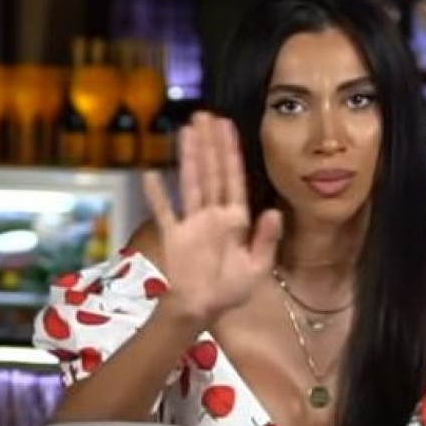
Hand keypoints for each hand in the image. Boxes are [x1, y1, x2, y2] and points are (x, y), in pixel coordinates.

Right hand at [142, 112, 281, 324]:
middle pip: (212, 173)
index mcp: (236, 219)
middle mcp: (213, 214)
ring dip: (190, 158)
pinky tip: (151, 174)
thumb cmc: (231, 289)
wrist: (203, 309)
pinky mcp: (174, 235)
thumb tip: (274, 211)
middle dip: (210, 144)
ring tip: (187, 131)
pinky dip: (158, 195)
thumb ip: (266, 238)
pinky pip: (165, 211)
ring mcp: (192, 222)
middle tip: (205, 115)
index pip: (234, 179)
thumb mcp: (258, 266)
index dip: (231, 153)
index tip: (227, 128)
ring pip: (192, 183)